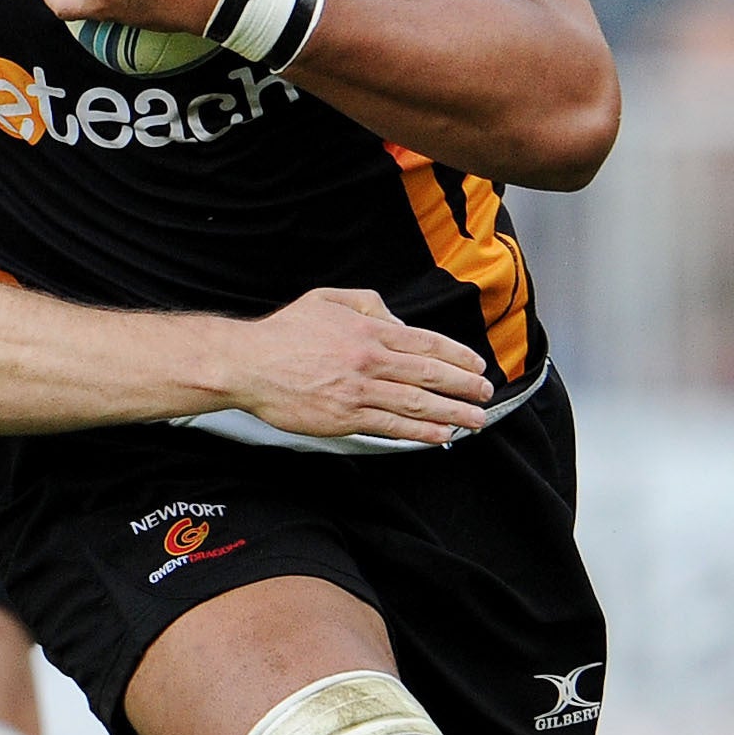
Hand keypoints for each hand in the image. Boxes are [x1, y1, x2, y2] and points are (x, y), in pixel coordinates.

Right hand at [231, 290, 494, 443]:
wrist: (248, 364)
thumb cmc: (283, 333)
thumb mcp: (326, 300)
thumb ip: (367, 304)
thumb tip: (397, 322)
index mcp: (367, 330)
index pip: (425, 343)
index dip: (457, 356)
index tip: (477, 366)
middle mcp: (369, 360)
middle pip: (429, 374)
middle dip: (464, 386)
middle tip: (486, 394)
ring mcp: (358, 391)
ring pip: (417, 403)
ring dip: (453, 413)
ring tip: (475, 420)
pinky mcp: (345, 417)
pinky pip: (392, 426)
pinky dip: (421, 431)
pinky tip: (440, 435)